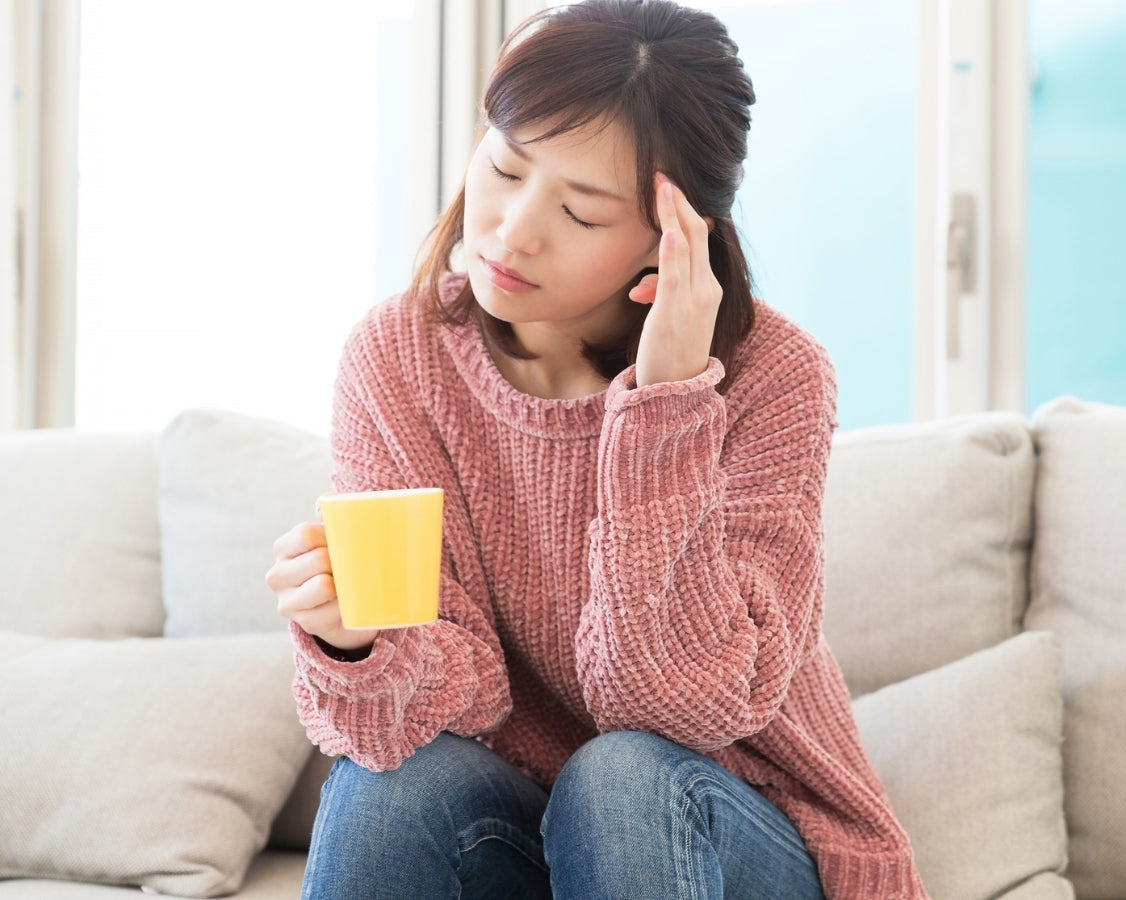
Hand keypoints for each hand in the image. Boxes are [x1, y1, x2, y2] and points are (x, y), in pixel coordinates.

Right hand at [265, 520, 378, 652]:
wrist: (348, 604)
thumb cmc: (342, 560)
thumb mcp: (336, 533)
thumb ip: (331, 511)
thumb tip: (322, 507)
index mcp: (284, 548)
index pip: (306, 534)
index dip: (331, 535)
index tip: (346, 539)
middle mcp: (278, 575)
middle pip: (319, 559)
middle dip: (342, 560)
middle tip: (354, 563)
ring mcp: (289, 602)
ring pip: (324, 586)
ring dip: (346, 583)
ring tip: (352, 581)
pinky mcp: (306, 623)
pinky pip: (334, 611)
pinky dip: (348, 605)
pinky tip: (351, 602)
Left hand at [629, 173, 721, 387]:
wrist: (674, 392)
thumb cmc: (669, 356)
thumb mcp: (668, 319)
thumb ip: (660, 295)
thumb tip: (641, 286)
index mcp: (708, 288)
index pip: (699, 239)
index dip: (684, 211)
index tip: (669, 188)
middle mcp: (706, 289)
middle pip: (697, 234)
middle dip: (678, 203)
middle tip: (662, 174)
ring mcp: (693, 300)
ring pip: (686, 247)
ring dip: (672, 214)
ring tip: (660, 187)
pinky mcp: (674, 313)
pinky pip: (675, 276)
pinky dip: (671, 251)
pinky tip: (664, 231)